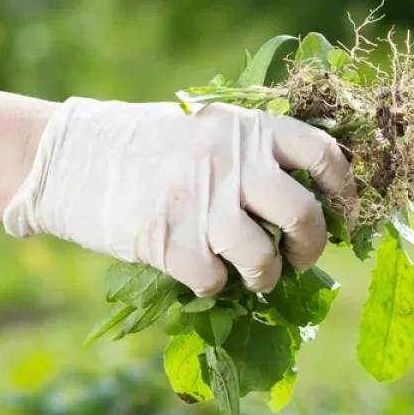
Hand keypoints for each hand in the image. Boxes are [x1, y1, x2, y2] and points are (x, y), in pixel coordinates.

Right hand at [3, 97, 354, 295]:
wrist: (69, 158)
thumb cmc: (146, 147)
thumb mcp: (205, 128)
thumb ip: (252, 153)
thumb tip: (311, 199)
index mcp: (246, 128)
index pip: (321, 154)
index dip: (344, 188)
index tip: (343, 211)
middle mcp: (230, 162)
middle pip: (303, 214)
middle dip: (310, 246)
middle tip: (299, 256)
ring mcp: (200, 203)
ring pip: (263, 259)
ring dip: (265, 278)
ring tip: (253, 276)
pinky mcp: (167, 241)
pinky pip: (214, 281)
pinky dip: (214, 286)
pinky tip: (201, 274)